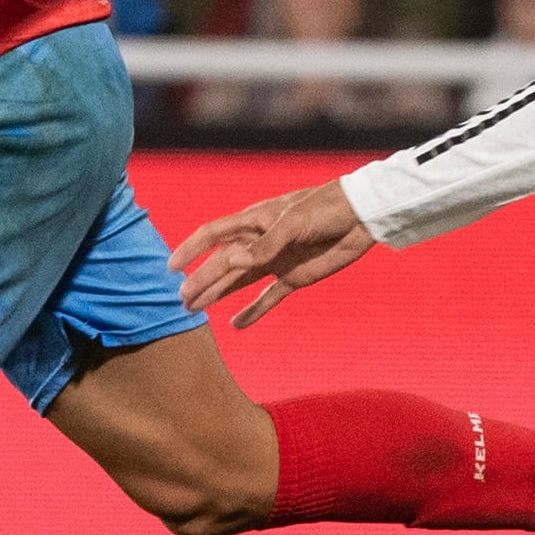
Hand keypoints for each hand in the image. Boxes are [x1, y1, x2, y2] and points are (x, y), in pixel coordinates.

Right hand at [170, 179, 374, 324]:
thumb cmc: (325, 209)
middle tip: (182, 301)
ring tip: (195, 311)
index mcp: (255, 221)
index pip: (214, 235)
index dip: (191, 250)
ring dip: (218, 295)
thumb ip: (264, 245)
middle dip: (201, 281)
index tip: (171, 267)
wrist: (362, 217)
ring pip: (238, 281)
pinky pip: (269, 296)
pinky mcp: (294, 277)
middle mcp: (260, 242)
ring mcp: (276, 260)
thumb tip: (231, 261)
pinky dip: (254, 311)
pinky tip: (236, 325)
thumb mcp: (294, 223)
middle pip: (222, 264)